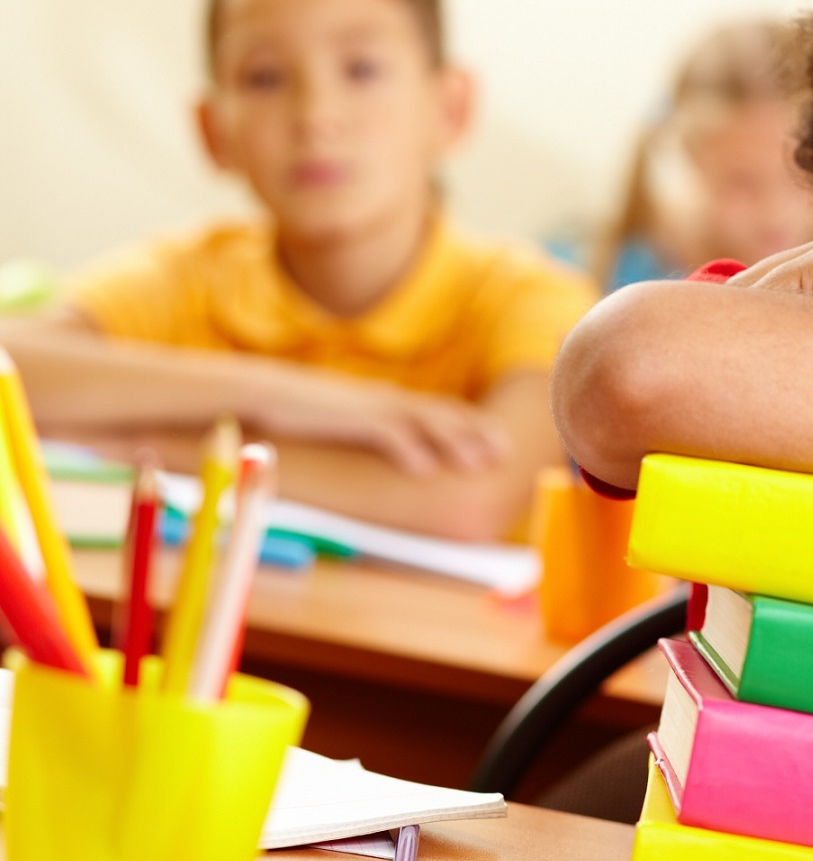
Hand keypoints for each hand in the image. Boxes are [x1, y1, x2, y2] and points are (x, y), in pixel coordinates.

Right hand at [248, 367, 510, 475]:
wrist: (257, 390)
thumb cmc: (300, 410)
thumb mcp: (347, 419)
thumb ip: (373, 429)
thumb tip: (398, 452)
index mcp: (387, 399)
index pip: (440, 410)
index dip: (472, 425)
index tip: (499, 443)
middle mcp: (386, 398)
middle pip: (442, 414)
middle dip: (476, 432)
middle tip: (505, 453)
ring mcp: (369, 404)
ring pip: (423, 421)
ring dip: (454, 441)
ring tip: (478, 463)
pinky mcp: (347, 415)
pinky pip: (385, 433)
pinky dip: (408, 450)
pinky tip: (424, 470)